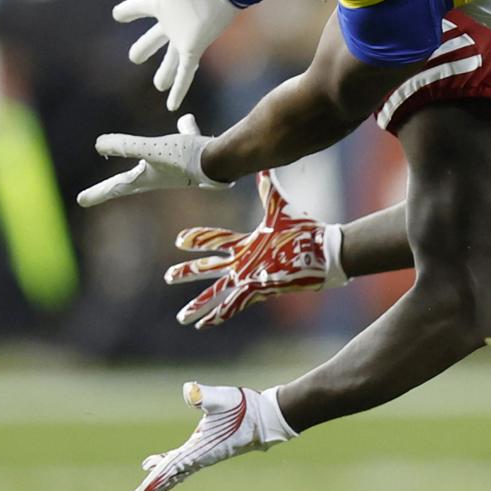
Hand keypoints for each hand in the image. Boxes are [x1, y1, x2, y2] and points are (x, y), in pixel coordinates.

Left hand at [78, 115, 225, 207]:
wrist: (224, 159)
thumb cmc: (186, 157)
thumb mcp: (152, 148)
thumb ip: (126, 146)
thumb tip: (98, 145)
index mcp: (147, 178)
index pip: (117, 186)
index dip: (98, 192)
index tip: (81, 200)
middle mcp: (160, 176)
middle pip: (133, 179)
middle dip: (119, 183)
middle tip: (106, 190)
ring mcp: (177, 168)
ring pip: (159, 160)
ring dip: (151, 154)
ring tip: (142, 151)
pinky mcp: (193, 157)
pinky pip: (183, 143)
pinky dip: (183, 132)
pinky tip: (186, 120)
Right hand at [113, 0, 237, 111]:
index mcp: (163, 1)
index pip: (140, 6)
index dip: (129, 10)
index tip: (117, 14)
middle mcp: (172, 22)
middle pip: (155, 38)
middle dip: (145, 47)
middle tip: (133, 57)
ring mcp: (183, 38)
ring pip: (170, 60)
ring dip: (164, 74)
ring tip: (159, 85)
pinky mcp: (193, 49)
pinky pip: (184, 73)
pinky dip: (179, 90)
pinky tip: (173, 105)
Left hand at [127, 381, 290, 490]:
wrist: (266, 417)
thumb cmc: (244, 407)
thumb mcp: (223, 398)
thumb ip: (204, 395)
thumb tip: (189, 390)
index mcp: (202, 447)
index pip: (174, 464)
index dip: (158, 477)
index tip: (143, 490)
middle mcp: (200, 456)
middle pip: (171, 477)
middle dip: (152, 490)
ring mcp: (203, 455)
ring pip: (175, 474)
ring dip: (158, 483)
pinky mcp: (206, 451)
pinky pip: (181, 465)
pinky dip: (166, 468)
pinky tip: (154, 464)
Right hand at [166, 173, 345, 328]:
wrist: (322, 251)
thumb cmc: (302, 231)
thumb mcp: (279, 206)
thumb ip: (268, 188)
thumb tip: (263, 165)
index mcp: (247, 244)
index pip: (215, 241)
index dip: (198, 240)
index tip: (179, 240)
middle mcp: (244, 263)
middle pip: (209, 268)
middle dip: (188, 272)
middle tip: (168, 276)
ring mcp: (249, 277)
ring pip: (217, 292)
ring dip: (199, 304)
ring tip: (183, 317)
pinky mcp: (257, 289)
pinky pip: (231, 304)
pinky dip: (216, 315)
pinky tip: (202, 325)